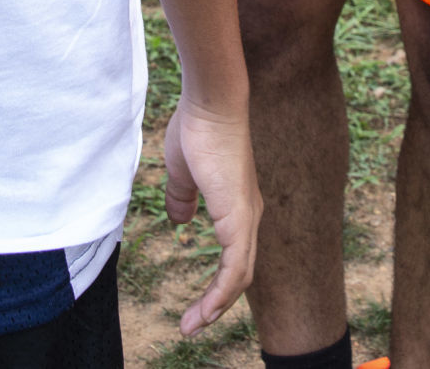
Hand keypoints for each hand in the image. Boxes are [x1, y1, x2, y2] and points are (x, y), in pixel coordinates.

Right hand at [163, 95, 261, 337]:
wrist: (210, 104)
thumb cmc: (197, 130)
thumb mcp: (183, 172)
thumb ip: (182, 197)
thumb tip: (179, 220)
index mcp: (237, 206)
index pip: (234, 257)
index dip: (217, 285)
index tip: (194, 307)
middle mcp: (249, 216)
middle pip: (240, 274)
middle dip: (217, 304)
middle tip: (192, 325)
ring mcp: (246, 218)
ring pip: (240, 277)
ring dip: (217, 306)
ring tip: (192, 326)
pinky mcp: (239, 217)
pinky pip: (235, 268)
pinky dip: (222, 293)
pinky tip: (207, 309)